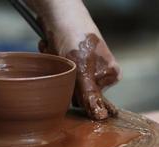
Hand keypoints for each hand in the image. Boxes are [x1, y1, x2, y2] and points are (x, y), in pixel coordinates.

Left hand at [28, 0, 120, 119]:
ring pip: (62, 80)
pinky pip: (55, 69)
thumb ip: (90, 94)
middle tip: (64, 60)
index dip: (75, 90)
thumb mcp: (82, 71)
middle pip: (74, 91)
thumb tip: (100, 116)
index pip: (89, 99)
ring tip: (58, 51)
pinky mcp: (68, 59)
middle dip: (63, 77)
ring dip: (55, 68)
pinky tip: (52, 47)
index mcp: (110, 75)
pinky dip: (50, 59)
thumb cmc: (76, 40)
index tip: (72, 76)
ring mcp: (83, 65)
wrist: (59, 16)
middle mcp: (98, 72)